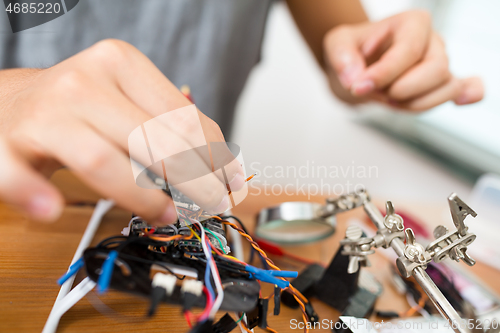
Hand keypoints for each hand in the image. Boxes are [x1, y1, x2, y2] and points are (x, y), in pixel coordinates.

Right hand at [0, 39, 243, 222]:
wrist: (7, 101)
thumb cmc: (77, 106)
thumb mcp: (127, 99)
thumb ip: (168, 126)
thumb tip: (221, 167)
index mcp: (120, 63)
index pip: (183, 117)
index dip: (215, 156)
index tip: (231, 181)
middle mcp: (84, 82)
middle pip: (154, 141)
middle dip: (195, 182)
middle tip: (213, 205)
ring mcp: (44, 113)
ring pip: (103, 162)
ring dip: (142, 198)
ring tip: (166, 215)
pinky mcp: (4, 145)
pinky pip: (18, 175)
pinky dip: (35, 194)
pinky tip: (51, 208)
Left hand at [323, 10, 483, 110]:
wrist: (356, 66)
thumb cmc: (351, 51)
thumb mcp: (336, 45)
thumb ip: (342, 57)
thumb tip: (355, 79)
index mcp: (412, 23)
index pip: (408, 51)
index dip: (384, 74)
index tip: (358, 86)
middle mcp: (433, 41)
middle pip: (436, 70)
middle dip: (403, 89)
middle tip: (376, 93)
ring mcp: (440, 64)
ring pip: (445, 88)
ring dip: (413, 103)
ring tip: (388, 99)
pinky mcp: (440, 85)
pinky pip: (464, 89)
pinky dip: (469, 94)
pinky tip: (462, 101)